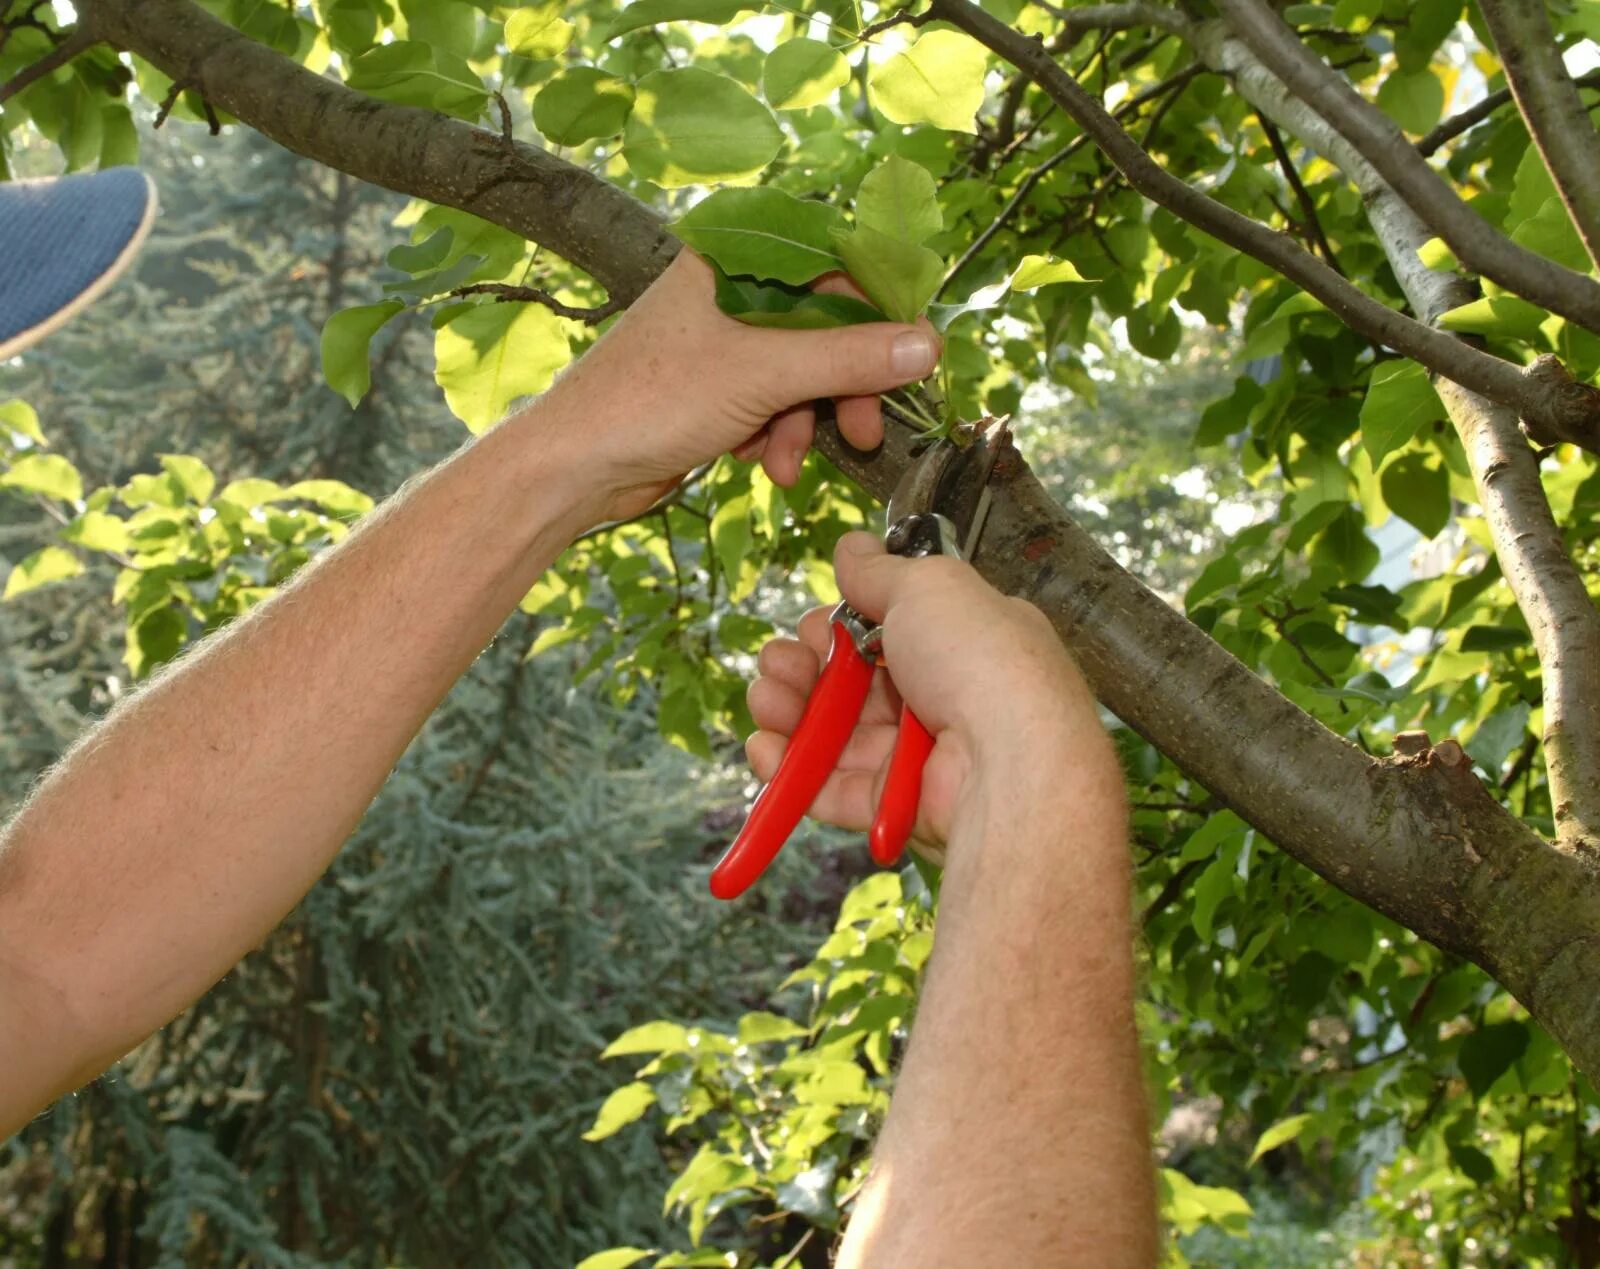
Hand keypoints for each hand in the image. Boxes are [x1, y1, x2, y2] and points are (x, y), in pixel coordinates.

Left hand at [543, 250, 940, 522]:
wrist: (575, 468)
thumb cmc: (649, 401)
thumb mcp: (762, 375)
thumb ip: (848, 358)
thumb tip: (926, 345)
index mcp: (732, 258)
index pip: (831, 259)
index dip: (877, 302)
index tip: (914, 347)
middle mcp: (728, 291)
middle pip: (823, 323)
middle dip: (845, 383)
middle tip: (865, 429)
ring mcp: (721, 343)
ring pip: (802, 371)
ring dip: (808, 421)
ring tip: (790, 461)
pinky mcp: (715, 389)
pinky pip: (774, 402)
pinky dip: (779, 435)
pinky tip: (762, 463)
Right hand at [746, 533, 1119, 856]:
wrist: (1006, 762)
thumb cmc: (980, 662)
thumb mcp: (929, 587)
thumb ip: (881, 572)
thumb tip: (852, 547)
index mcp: (957, 643)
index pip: (882, 632)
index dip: (837, 627)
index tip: (817, 625)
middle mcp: (939, 699)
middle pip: (849, 683)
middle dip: (801, 669)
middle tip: (780, 664)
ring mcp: (915, 756)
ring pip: (833, 735)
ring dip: (788, 714)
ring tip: (767, 702)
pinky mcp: (892, 805)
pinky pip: (831, 788)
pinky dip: (792, 772)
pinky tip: (766, 749)